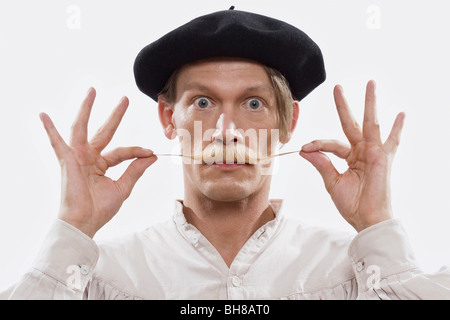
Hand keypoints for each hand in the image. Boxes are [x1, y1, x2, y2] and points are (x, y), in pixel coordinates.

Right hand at [39, 88, 156, 237]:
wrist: (85, 222)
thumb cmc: (100, 209)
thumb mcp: (123, 187)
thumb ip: (135, 170)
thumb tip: (152, 156)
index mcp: (102, 164)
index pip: (122, 151)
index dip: (137, 151)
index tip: (151, 152)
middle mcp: (89, 157)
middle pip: (105, 131)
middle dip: (116, 115)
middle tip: (126, 99)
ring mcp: (77, 157)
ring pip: (82, 128)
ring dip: (87, 109)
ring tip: (92, 91)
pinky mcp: (67, 161)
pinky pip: (56, 143)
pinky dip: (49, 130)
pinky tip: (43, 115)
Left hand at [300, 80, 404, 231]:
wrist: (365, 218)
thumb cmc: (352, 203)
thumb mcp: (332, 181)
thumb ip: (321, 163)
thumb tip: (304, 150)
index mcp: (349, 157)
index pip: (331, 143)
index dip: (317, 144)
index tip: (305, 148)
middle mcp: (362, 151)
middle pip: (351, 123)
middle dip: (344, 105)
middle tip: (337, 87)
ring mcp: (373, 153)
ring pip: (370, 123)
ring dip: (370, 103)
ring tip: (370, 84)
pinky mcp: (383, 158)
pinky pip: (392, 142)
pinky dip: (397, 129)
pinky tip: (401, 114)